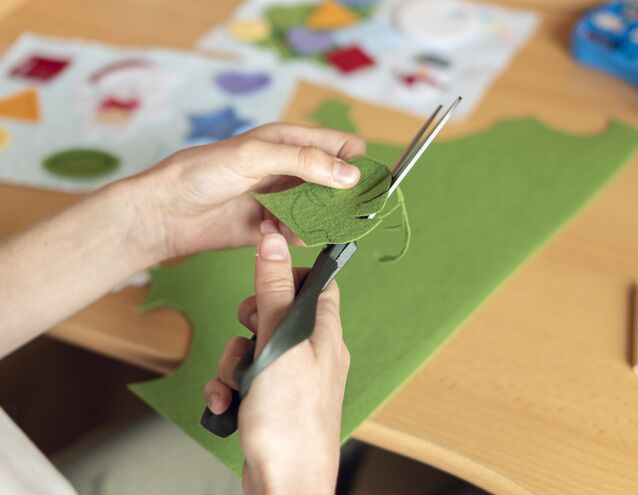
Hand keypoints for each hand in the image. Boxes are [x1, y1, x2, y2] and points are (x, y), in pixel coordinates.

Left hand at [132, 124, 364, 262]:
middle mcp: (291, 169)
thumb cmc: (201, 172)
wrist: (164, 212)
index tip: (362, 182)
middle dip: (345, 196)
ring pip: (323, 210)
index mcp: (290, 141)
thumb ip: (305, 162)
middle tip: (345, 211)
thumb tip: (350, 174)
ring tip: (302, 222)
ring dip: (322, 219)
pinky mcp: (273, 228)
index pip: (342, 146)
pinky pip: (302, 234)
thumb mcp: (256, 156)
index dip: (356, 162)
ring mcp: (283, 199)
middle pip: (338, 182)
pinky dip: (299, 237)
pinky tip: (279, 234)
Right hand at [202, 221, 349, 494]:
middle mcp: (314, 352)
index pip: (317, 283)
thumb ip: (273, 293)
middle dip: (246, 326)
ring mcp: (293, 378)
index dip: (288, 276)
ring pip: (253, 348)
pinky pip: (245, 379)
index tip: (263, 283)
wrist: (286, 482)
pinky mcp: (274, 401)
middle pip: (275, 314)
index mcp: (325, 332)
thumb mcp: (277, 344)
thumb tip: (274, 240)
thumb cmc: (291, 420)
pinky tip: (227, 404)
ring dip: (233, 364)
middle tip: (246, 339)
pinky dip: (231, 388)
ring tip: (235, 386)